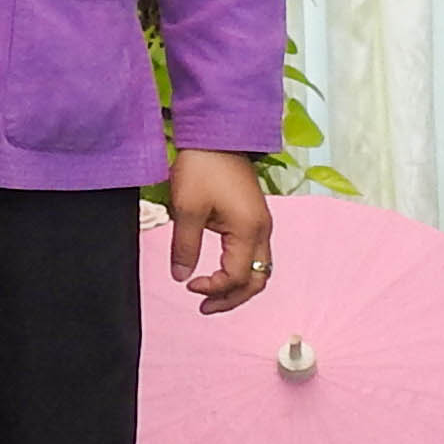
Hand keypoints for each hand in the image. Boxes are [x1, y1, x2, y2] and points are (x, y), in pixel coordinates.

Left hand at [166, 148, 272, 313]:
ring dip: (237, 286)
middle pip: (257, 280)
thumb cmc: (202, 168)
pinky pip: (254, 255)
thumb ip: (185, 247)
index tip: (188, 286)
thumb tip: (181, 277)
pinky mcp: (254, 218)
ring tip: (210, 296)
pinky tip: (218, 273)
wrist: (217, 136)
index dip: (213, 288)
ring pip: (259, 269)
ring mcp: (262, 225)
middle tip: (203, 307)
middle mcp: (263, 231)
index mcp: (249, 230)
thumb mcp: (186, 209)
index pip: (236, 277)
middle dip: (232, 298)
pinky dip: (240, 270)